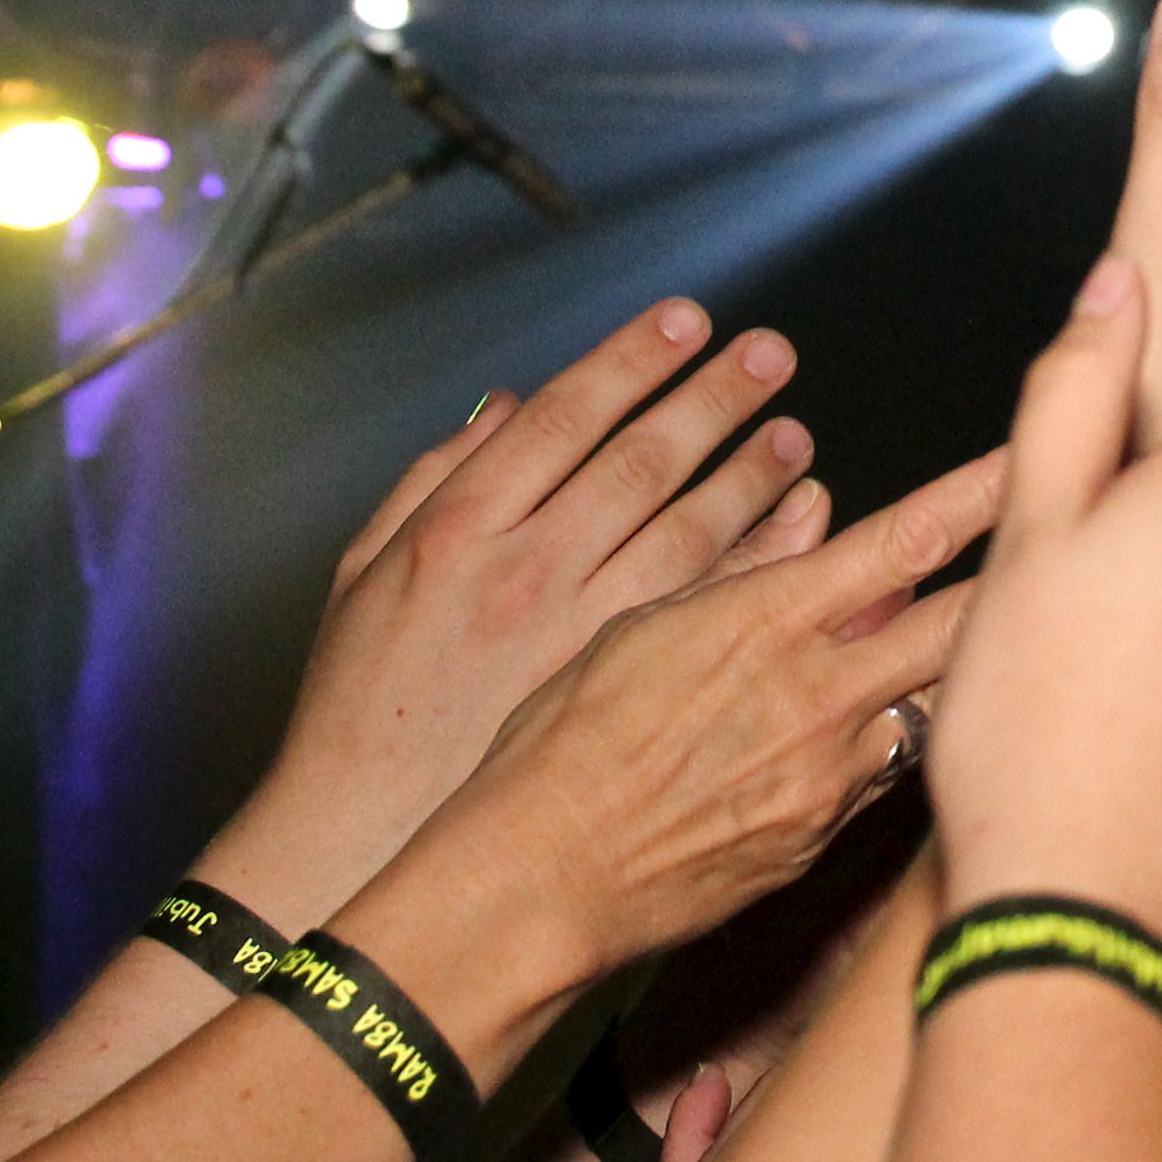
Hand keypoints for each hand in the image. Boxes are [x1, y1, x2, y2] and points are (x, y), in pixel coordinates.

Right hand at [205, 298, 828, 926]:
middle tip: (771, 354)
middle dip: (713, 400)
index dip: (632, 360)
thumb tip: (509, 407)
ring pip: (689, 536)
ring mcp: (582, 639)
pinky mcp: (625, 704)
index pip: (565, 418)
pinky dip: (763, 568)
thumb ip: (435, 478)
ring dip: (750, 478)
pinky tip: (800, 531)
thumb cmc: (362, 709)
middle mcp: (527, 574)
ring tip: (793, 439)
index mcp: (460, 531)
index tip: (687, 320)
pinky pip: (711, 621)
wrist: (364, 840)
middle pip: (641, 463)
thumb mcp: (365, 573)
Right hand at [333, 450, 1002, 1063]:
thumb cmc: (562, 742)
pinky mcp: (824, 840)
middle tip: (1095, 559)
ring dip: (962, 680)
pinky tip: (874, 743)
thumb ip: (744, 575)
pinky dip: (890, 751)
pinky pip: (883, 780)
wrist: (538, 880)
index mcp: (768, 621)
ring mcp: (831, 777)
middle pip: (961, 627)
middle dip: (1026, 588)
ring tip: (1004, 658)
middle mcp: (818, 695)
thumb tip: (815, 526)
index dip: (985, 494)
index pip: (907, 541)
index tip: (1039, 456)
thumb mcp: (641, 625)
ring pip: (932, 708)